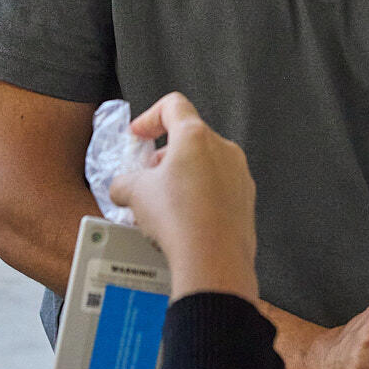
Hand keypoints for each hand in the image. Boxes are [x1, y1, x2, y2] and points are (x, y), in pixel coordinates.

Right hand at [111, 93, 257, 300]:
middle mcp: (223, 149)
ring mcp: (239, 175)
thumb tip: (123, 187)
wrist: (213, 262)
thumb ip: (124, 182)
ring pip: (205, 164)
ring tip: (162, 204)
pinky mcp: (246, 200)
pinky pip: (218, 188)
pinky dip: (199, 195)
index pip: (173, 106)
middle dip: (162, 155)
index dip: (149, 117)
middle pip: (189, 138)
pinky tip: (183, 220)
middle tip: (146, 178)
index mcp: (195, 136)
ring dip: (181, 177)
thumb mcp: (135, 193)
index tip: (138, 135)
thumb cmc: (179, 220)